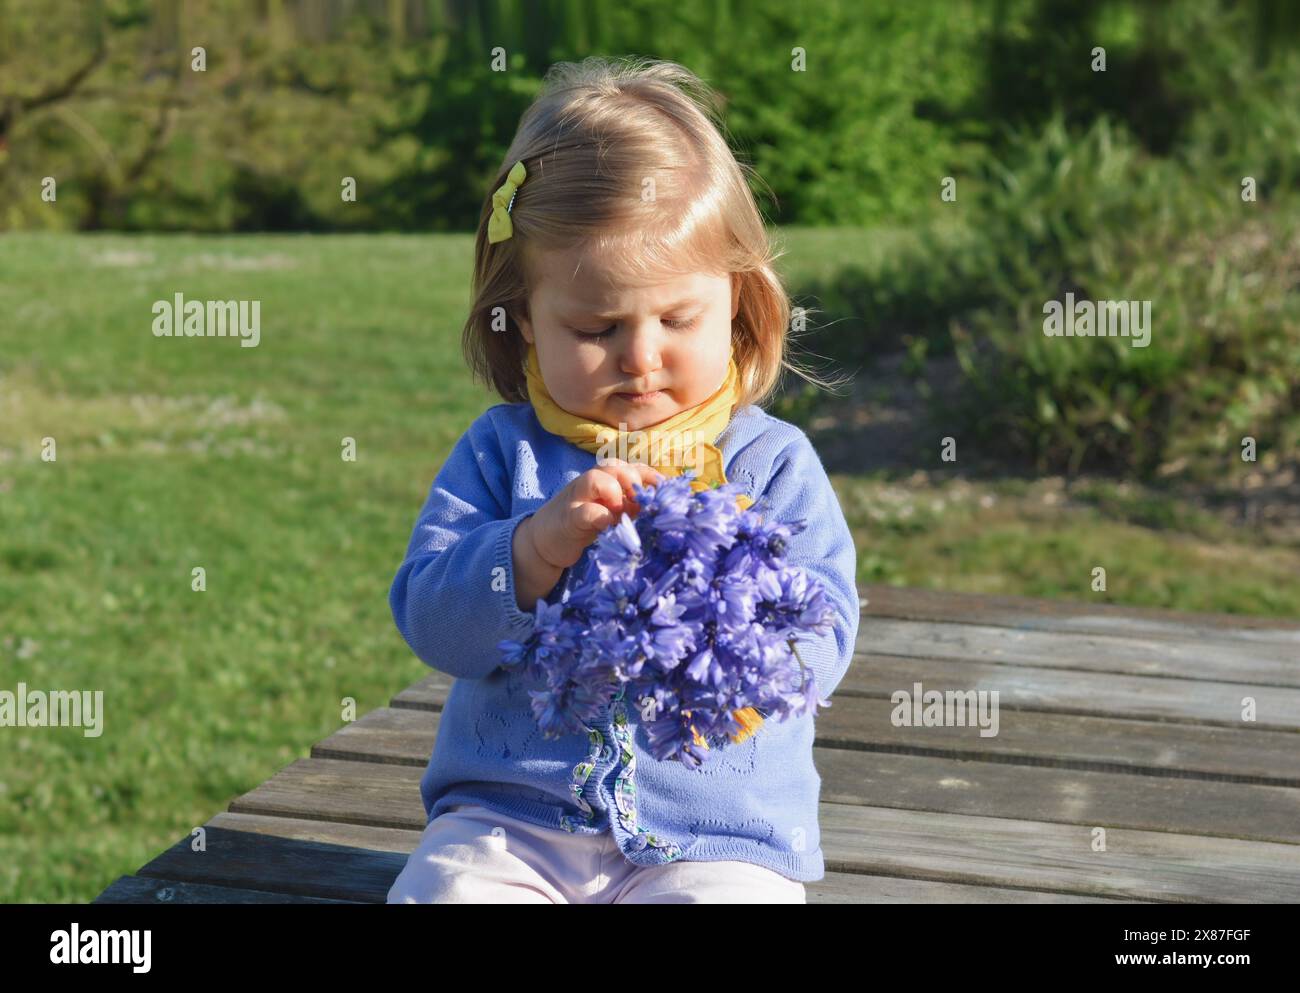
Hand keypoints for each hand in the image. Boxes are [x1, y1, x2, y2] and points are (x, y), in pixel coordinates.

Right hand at [526, 458, 664, 569]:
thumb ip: (631, 505)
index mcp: (604, 478)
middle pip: (614, 467)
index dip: (650, 475)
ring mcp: (577, 498)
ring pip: (595, 478)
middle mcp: (590, 482)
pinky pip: (586, 511)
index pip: (630, 467)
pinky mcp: (569, 519)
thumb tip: (660, 507)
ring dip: (615, 493)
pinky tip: (610, 526)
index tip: (664, 489)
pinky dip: (601, 517)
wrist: (545, 540)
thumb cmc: (585, 522)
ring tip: (622, 513)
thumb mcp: (611, 510)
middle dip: (633, 482)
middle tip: (642, 505)